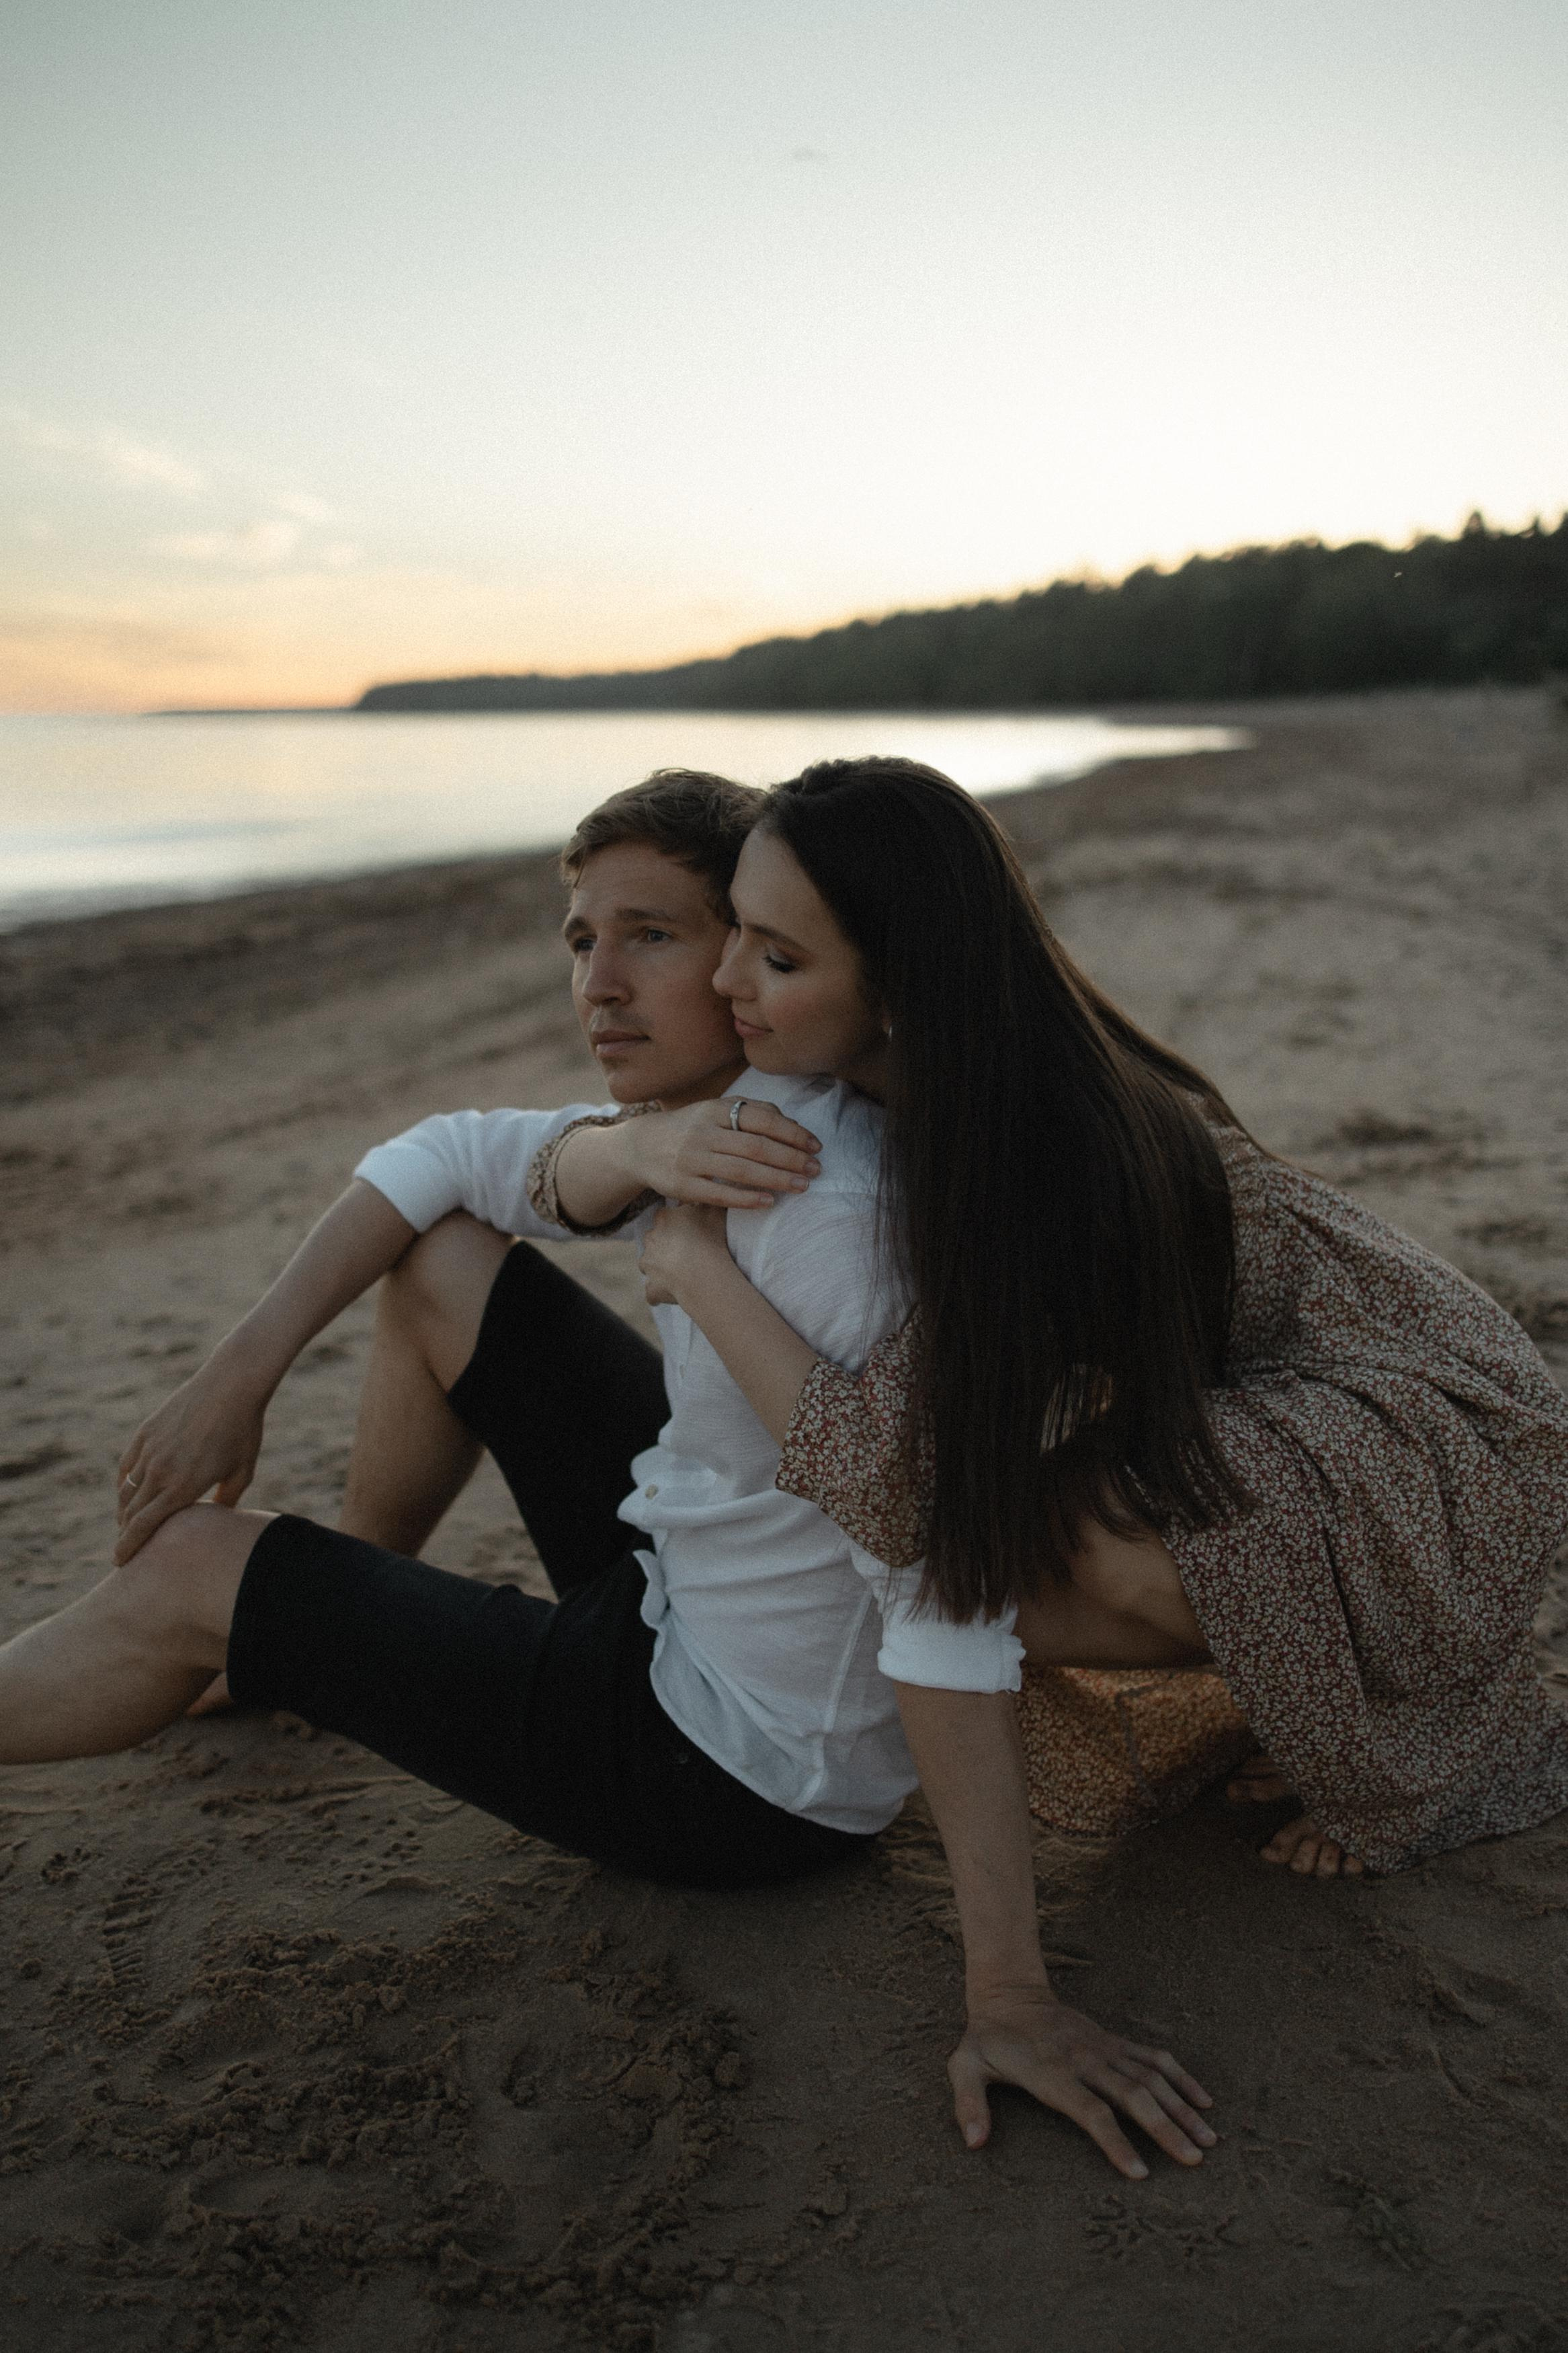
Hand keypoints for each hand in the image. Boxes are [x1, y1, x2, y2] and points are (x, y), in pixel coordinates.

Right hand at [114, 1360, 268, 1562]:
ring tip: (127, 1524)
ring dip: (124, 1511)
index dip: (128, 1547)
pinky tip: (128, 1491)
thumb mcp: (242, 1472)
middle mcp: (160, 1472)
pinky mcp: (145, 1432)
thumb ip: (225, 1502)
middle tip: (124, 1550)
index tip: (120, 1562)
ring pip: (126, 1491)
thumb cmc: (243, 1431)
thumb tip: (213, 1519)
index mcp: (183, 1487)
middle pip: (130, 1514)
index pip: (143, 1527)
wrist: (230, 1385)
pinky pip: (127, 1466)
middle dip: (125, 1535)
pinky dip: (124, 1483)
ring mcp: (149, 1450)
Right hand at [624, 1098, 820, 1209]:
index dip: (793, 1133)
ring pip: (742, 1170)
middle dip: (791, 1159)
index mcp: (715, 1109)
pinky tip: (769, 1202)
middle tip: (815, 1170)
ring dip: (777, 1179)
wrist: (641, 1147)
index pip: (762, 1119)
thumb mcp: (715, 1111)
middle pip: (756, 1146)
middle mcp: (703, 1132)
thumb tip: (792, 1124)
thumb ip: (752, 1112)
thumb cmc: (690, 1128)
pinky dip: (747, 1199)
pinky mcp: (683, 1185)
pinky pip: (720, 1193)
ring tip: (801, 1186)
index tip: (816, 1146)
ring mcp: (691, 1159)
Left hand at [639, 1202, 733, 1307]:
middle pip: (655, 1239)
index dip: (677, 1223)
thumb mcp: (715, 1210)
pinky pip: (652, 1292)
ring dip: (660, 1267)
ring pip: (649, 1263)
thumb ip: (709, 1200)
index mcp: (664, 1218)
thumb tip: (709, 1191)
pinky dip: (658, 1294)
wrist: (702, 1272)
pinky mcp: (652, 1287)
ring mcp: (649, 1264)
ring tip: (679, 1272)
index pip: (666, 1216)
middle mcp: (651, 1239)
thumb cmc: (710, 1239)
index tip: (689, 1229)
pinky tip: (668, 1295)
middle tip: (687, 1250)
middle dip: (666, 1244)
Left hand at [949, 1988, 1216, 2178]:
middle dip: (1165, 2128)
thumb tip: (974, 2144)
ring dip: (1181, 2106)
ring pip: (1151, 2077)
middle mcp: (1086, 2061)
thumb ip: (969, 2104)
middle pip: (1133, 2096)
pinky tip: (1204, 2099)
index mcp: (1054, 2074)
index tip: (1141, 2173)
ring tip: (1209, 2138)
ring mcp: (1104, 2048)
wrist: (1008, 1995)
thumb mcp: (964, 2066)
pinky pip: (1153, 2057)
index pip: (1092, 2112)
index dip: (1116, 2142)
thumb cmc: (987, 2039)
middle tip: (1194, 2159)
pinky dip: (1181, 2076)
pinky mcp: (1113, 2041)